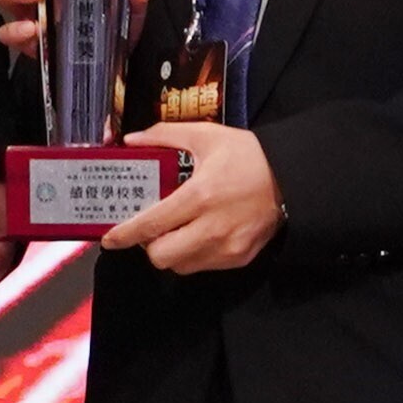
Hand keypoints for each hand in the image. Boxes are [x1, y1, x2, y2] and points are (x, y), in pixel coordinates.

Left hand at [104, 120, 277, 272]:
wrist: (293, 178)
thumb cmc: (248, 155)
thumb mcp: (207, 136)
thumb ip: (165, 136)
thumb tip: (132, 141)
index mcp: (200, 195)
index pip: (152, 224)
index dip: (126, 234)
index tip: (109, 238)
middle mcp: (212, 228)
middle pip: (162, 256)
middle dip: (149, 245)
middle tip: (152, 228)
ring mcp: (227, 247)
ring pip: (180, 266)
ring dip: (170, 252)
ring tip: (176, 230)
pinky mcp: (239, 258)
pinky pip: (202, 266)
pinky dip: (192, 255)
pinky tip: (198, 234)